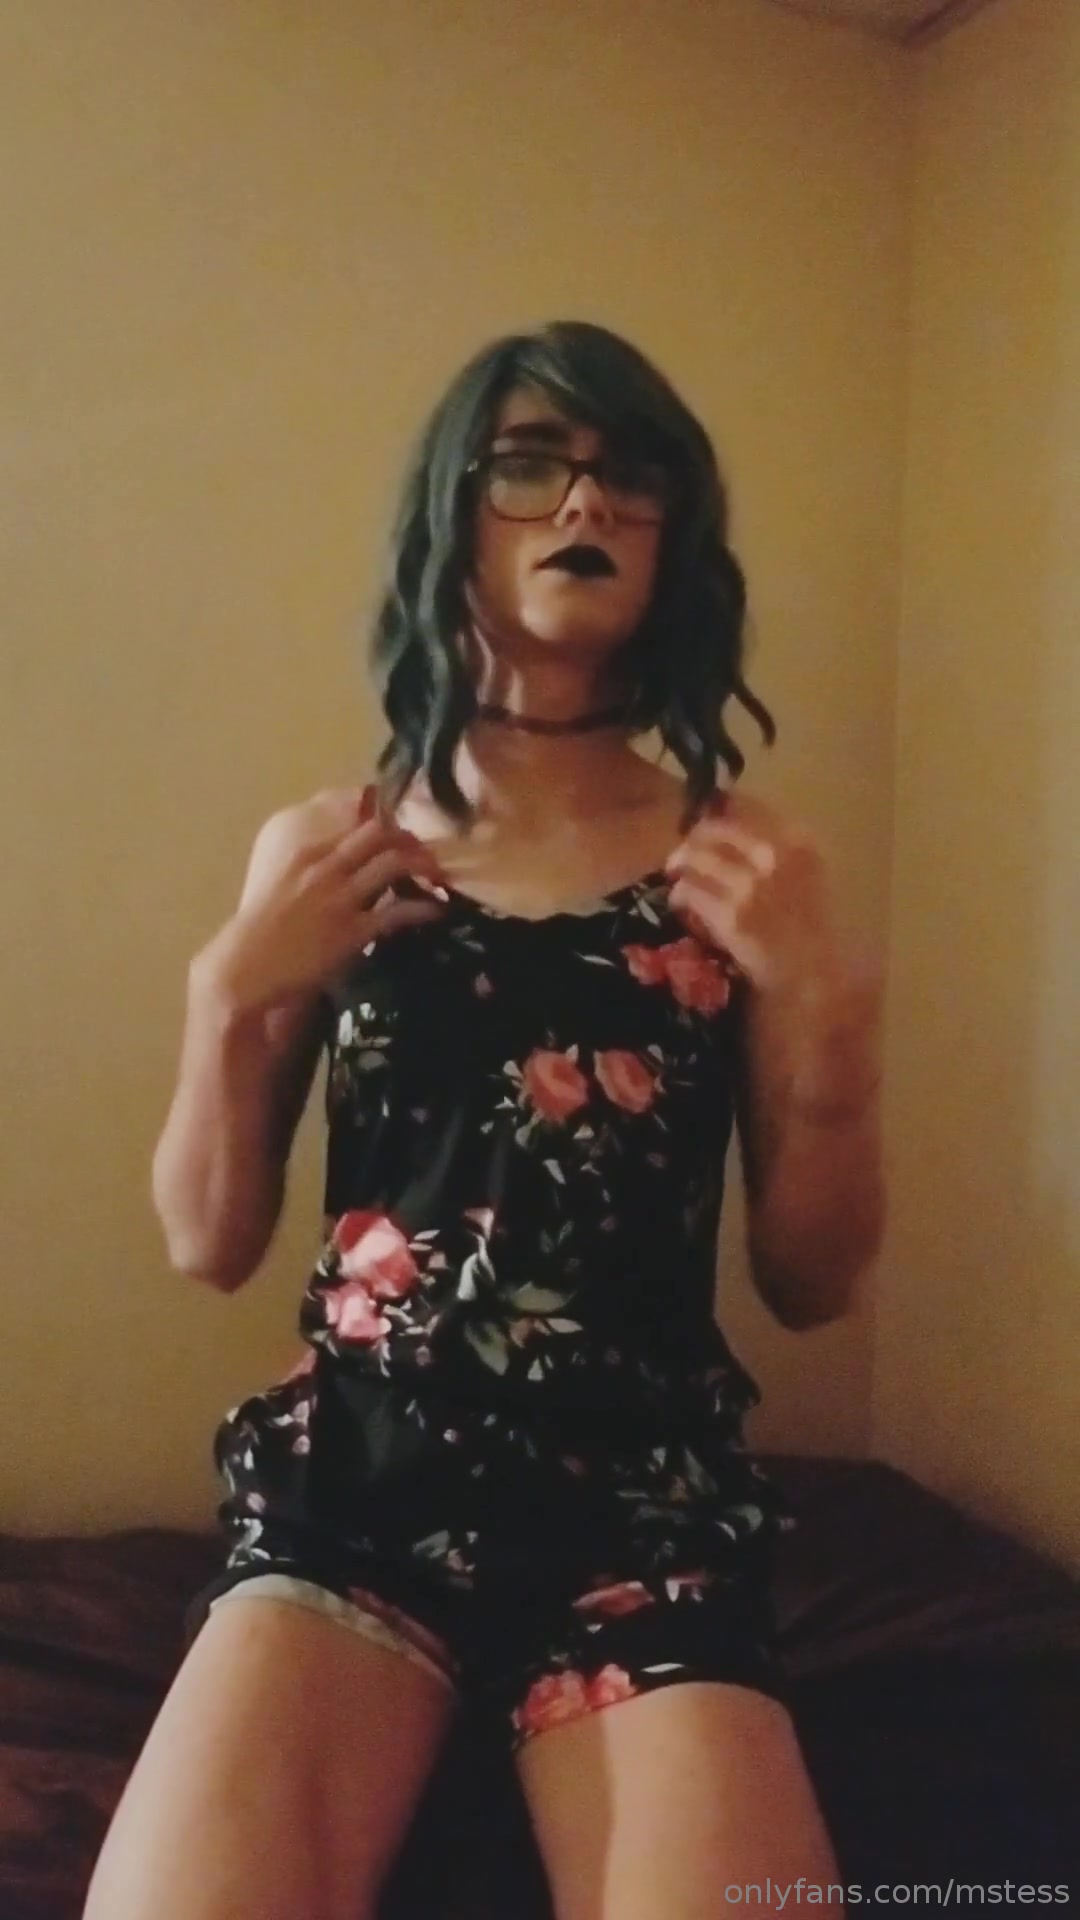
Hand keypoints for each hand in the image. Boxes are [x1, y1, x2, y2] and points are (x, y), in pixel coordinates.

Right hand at [199, 784, 445, 1016]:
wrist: (245, 968)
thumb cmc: (260, 934)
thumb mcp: (285, 889)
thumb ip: (312, 876)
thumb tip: (340, 872)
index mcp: (308, 855)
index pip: (358, 823)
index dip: (389, 824)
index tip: (404, 834)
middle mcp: (326, 868)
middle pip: (381, 833)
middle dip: (410, 838)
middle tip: (426, 854)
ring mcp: (341, 898)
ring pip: (394, 862)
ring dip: (423, 865)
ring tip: (438, 876)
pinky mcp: (352, 931)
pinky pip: (399, 912)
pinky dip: (424, 908)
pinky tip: (437, 911)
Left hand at [664, 790, 848, 1000]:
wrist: (813, 970)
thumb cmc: (810, 921)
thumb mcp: (805, 869)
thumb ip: (774, 842)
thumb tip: (727, 811)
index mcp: (797, 840)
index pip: (745, 805)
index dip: (717, 810)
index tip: (704, 821)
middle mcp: (772, 856)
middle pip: (712, 830)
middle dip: (691, 841)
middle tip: (682, 853)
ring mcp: (749, 887)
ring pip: (694, 860)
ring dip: (681, 868)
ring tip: (678, 877)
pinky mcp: (729, 916)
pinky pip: (689, 892)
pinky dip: (680, 896)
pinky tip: (681, 902)